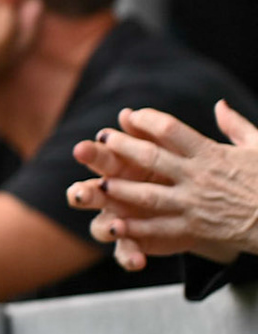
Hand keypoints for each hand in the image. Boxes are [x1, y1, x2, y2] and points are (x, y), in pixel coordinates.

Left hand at [67, 101, 257, 267]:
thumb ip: (236, 126)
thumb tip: (219, 104)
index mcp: (211, 154)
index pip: (170, 129)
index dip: (146, 120)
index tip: (130, 115)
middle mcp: (198, 177)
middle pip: (151, 159)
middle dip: (122, 148)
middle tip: (101, 139)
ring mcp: (194, 204)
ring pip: (148, 195)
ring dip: (120, 190)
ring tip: (98, 184)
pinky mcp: (195, 229)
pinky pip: (159, 228)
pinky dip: (135, 227)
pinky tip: (114, 224)